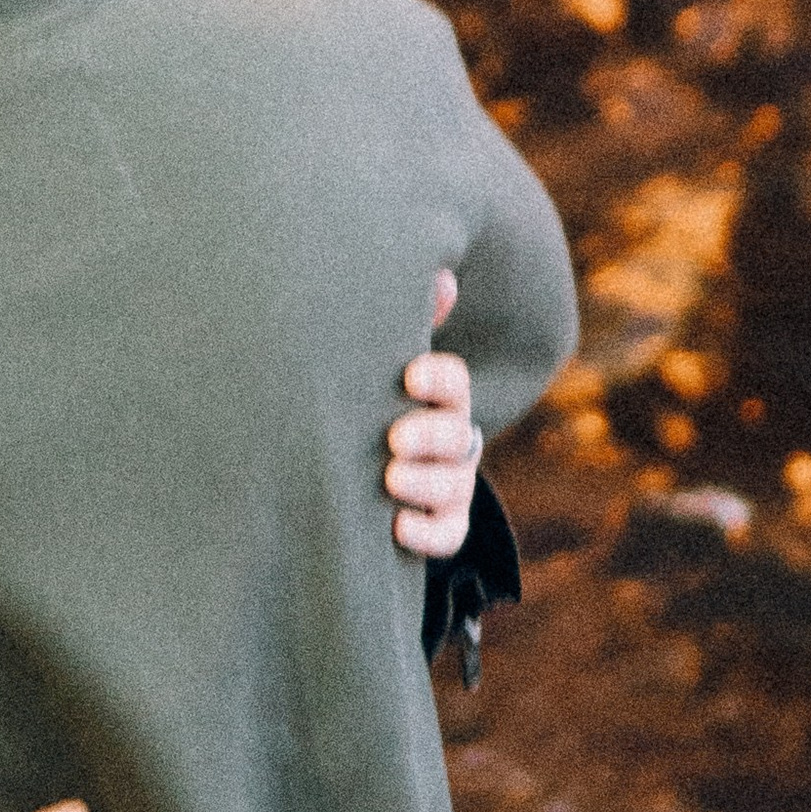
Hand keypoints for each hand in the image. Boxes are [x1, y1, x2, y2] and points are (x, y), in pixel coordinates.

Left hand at [387, 264, 484, 558]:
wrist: (353, 465)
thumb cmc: (368, 398)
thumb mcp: (374, 362)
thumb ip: (396, 321)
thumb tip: (439, 276)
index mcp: (439, 396)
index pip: (453, 382)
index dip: (439, 379)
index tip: (410, 376)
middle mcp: (451, 440)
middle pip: (456, 435)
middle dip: (430, 436)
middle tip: (395, 437)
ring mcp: (449, 485)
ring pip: (453, 487)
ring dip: (426, 484)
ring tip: (391, 479)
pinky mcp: (439, 526)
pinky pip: (446, 536)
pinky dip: (427, 535)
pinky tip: (396, 529)